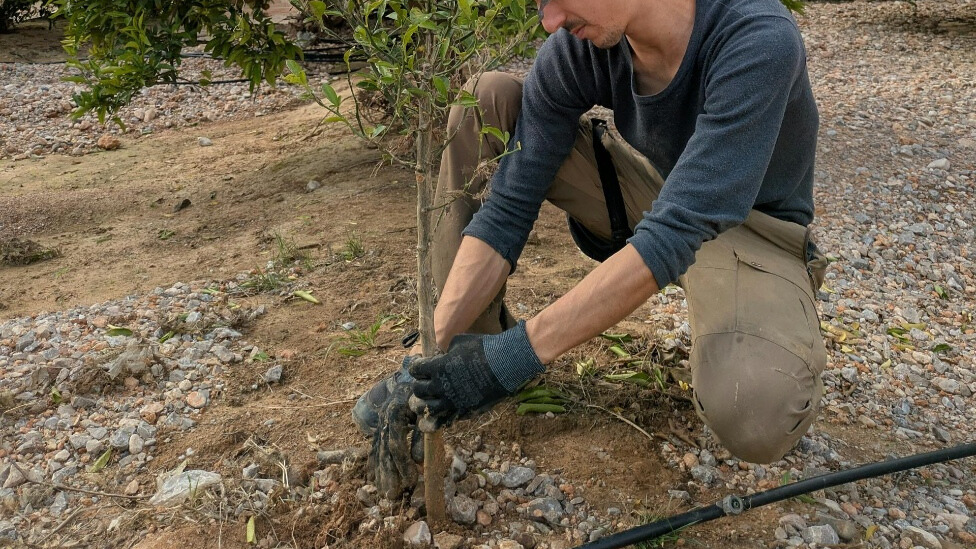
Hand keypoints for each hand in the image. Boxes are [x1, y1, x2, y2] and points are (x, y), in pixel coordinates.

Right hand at [367, 380, 419, 497]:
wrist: (413, 377)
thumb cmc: (424, 396)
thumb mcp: (427, 412)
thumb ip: (422, 435)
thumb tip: (419, 461)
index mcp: (395, 414)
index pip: (396, 444)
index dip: (402, 464)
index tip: (410, 480)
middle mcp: (384, 419)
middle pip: (385, 451)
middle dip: (388, 475)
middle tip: (393, 495)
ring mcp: (381, 423)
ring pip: (379, 451)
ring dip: (381, 473)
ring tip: (383, 492)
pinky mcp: (381, 426)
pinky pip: (375, 447)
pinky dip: (374, 463)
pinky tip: (372, 478)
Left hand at [408, 321, 544, 430]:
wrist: (506, 365)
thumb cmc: (484, 348)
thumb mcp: (460, 342)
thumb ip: (447, 351)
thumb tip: (443, 355)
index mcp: (438, 368)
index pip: (415, 370)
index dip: (416, 367)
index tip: (420, 365)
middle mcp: (441, 387)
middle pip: (418, 391)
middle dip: (419, 385)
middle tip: (424, 382)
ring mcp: (452, 402)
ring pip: (428, 409)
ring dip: (426, 404)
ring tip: (429, 400)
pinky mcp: (464, 411)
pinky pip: (446, 418)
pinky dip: (442, 415)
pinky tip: (444, 409)